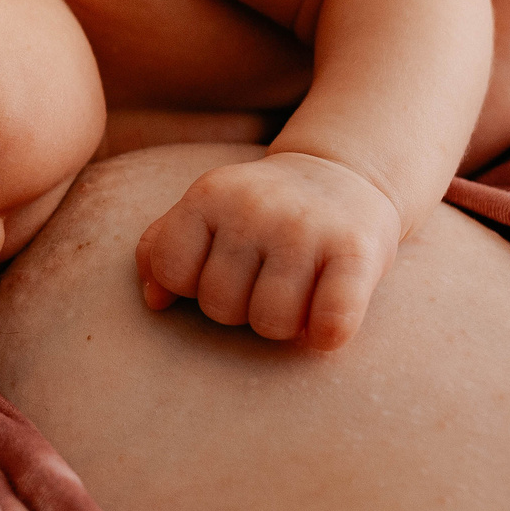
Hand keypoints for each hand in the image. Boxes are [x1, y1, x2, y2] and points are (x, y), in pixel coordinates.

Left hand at [134, 151, 402, 349]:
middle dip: (239, 308)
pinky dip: (325, 335)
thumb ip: (163, 247)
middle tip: (264, 284)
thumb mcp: (205, 211)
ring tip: (296, 296)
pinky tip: (325, 322)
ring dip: (284, 324)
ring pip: (270, 322)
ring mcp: (305, 228)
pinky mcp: (355, 251)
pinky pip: (330, 322)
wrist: (344, 175)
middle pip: (219, 306)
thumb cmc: (260, 211)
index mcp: (208, 195)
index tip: (218, 271)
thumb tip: (153, 301)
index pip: (171, 269)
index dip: (191, 285)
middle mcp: (253, 207)